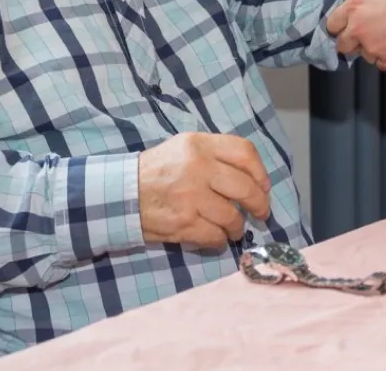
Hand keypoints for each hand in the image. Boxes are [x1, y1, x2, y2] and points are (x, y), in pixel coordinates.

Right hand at [138, 132, 271, 248]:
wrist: (122, 194)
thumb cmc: (158, 170)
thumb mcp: (185, 147)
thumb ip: (216, 154)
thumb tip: (253, 176)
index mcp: (199, 145)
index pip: (244, 153)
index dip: (260, 172)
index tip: (264, 186)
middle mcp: (198, 168)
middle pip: (245, 188)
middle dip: (259, 204)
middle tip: (261, 213)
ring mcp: (191, 197)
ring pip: (232, 217)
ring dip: (238, 227)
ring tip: (234, 228)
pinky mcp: (184, 223)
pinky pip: (215, 236)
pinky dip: (219, 240)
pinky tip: (215, 236)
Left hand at [326, 0, 385, 70]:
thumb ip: (367, 6)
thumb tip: (362, 14)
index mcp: (356, 6)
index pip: (332, 23)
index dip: (338, 28)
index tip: (343, 30)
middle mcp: (358, 27)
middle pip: (342, 44)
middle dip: (351, 43)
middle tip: (365, 38)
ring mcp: (371, 45)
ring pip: (364, 55)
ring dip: (374, 50)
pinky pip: (382, 64)